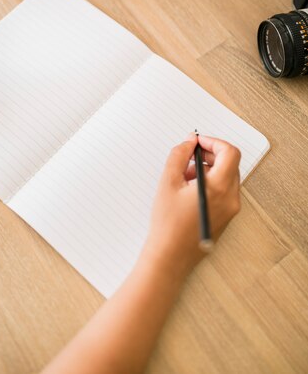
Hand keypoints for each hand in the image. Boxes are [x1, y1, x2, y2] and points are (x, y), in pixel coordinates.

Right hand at [141, 133, 240, 278]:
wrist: (170, 257)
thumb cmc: (168, 224)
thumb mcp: (168, 182)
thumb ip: (179, 155)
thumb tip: (189, 142)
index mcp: (219, 188)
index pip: (229, 153)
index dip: (213, 142)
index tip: (196, 142)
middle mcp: (231, 199)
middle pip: (230, 164)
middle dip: (209, 155)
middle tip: (188, 158)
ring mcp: (231, 209)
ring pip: (226, 177)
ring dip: (208, 169)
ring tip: (185, 177)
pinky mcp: (226, 216)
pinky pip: (224, 190)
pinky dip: (210, 183)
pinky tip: (188, 190)